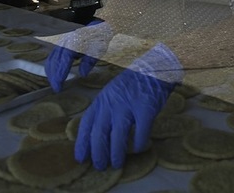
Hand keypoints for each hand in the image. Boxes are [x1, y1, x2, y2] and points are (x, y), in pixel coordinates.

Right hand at [45, 20, 113, 91]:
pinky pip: (52, 56)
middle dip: (54, 76)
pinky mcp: (61, 45)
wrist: (97, 25)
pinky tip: (53, 75)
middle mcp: (65, 42)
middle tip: (57, 89)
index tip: (59, 85)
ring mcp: (62, 42)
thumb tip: (83, 74)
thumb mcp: (99, 49)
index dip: (60, 73)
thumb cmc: (99, 38)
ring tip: (55, 84)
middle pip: (55, 61)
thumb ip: (90, 61)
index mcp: (75, 42)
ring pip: (51, 59)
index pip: (64, 60)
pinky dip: (51, 67)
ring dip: (51, 73)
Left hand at [75, 43, 182, 169]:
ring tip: (116, 164)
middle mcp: (111, 104)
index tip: (80, 157)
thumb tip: (97, 135)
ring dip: (116, 153)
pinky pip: (140, 132)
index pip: (86, 124)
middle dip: (98, 153)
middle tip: (100, 166)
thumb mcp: (111, 93)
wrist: (154, 68)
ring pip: (118, 136)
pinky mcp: (145, 109)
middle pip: (100, 134)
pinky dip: (139, 143)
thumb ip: (104, 110)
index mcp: (102, 100)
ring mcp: (128, 106)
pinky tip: (138, 148)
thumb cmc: (132, 84)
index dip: (82, 143)